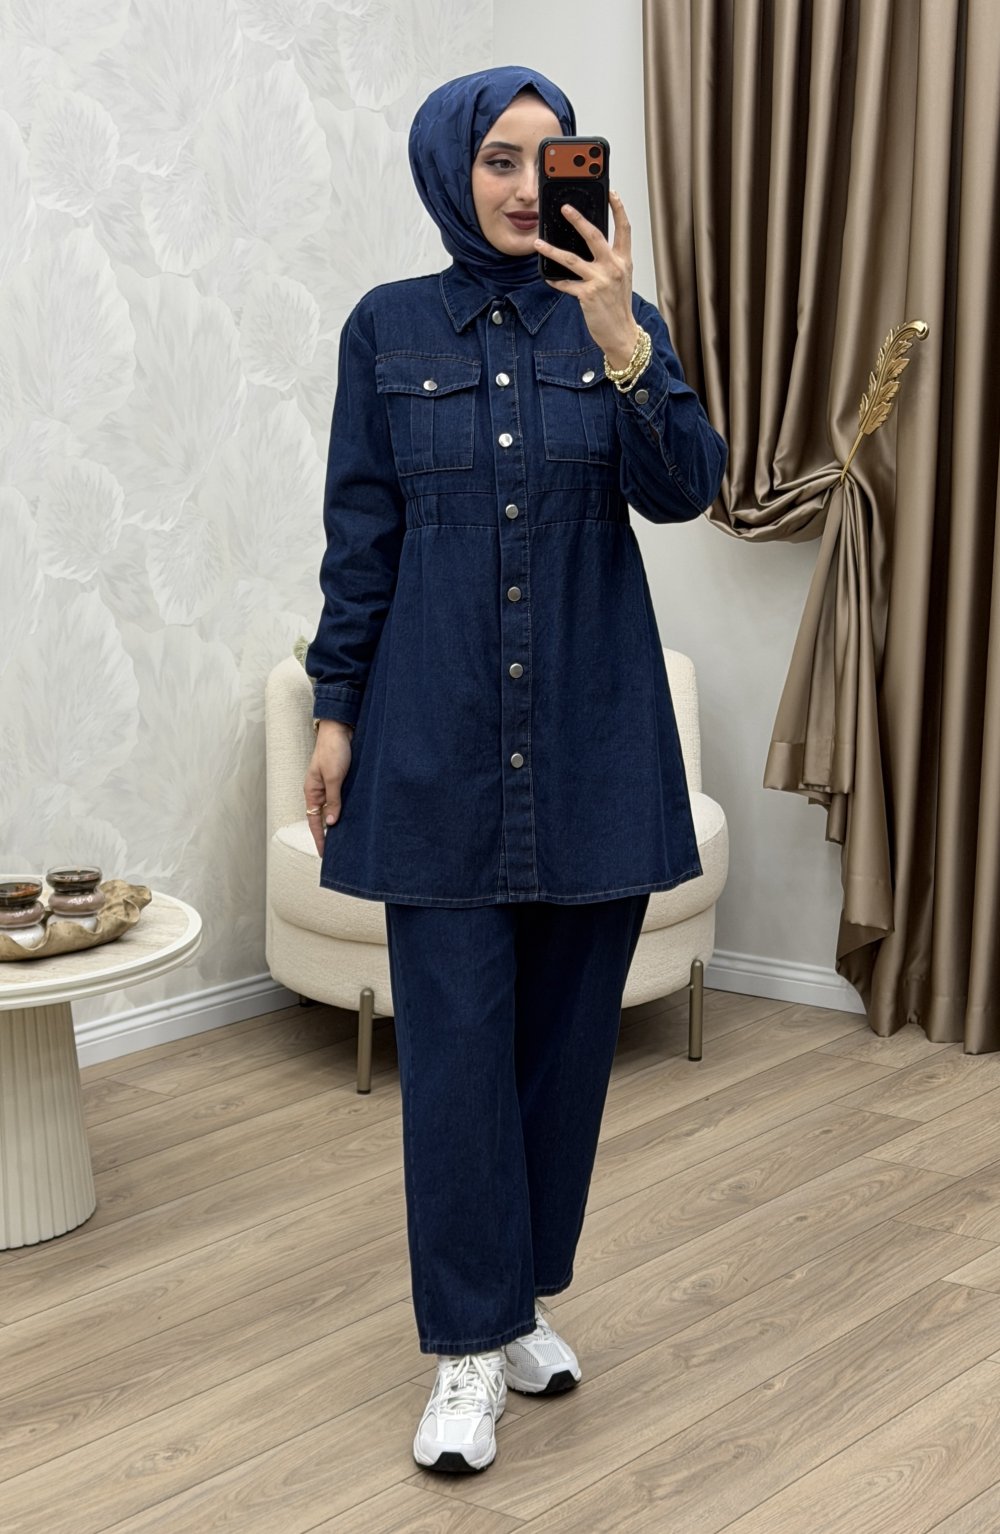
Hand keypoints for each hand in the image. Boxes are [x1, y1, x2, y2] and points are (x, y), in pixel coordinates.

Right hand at [304, 721, 353, 854]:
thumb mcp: (334, 777)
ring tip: (348, 837)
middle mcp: (319, 790)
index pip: (313, 821)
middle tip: (339, 850)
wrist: (341, 729)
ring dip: (339, 821)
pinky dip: (346, 808)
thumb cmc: (333, 750)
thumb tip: (330, 823)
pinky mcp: (340, 779)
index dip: (319, 838)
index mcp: (312, 791)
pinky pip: (341, 799)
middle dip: (329, 833)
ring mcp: (330, 785)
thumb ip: (333, 800)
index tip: (324, 853)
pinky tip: (354, 815)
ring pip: (333, 808)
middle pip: (322, 817)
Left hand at [534, 189, 640, 366]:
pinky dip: (555, 281)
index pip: (624, 228)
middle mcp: (613, 267)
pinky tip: (547, 277)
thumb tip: (589, 246)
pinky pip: (566, 284)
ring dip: (552, 250)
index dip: (618, 209)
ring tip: (538, 242)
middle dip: (578, 219)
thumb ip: (609, 260)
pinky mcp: (587, 295)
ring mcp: (600, 281)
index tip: (611, 192)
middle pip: (594, 236)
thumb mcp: (620, 278)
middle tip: (564, 207)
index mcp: (624, 260)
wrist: (621, 333)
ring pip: (571, 259)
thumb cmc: (618, 306)